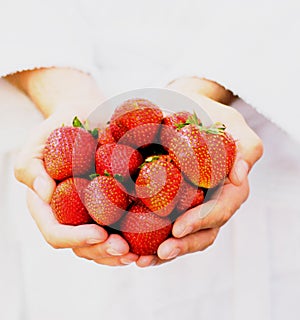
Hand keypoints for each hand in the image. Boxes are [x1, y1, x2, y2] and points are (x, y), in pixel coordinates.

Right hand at [13, 67, 138, 265]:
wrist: (84, 116)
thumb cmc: (58, 130)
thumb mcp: (37, 144)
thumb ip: (32, 168)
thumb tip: (44, 193)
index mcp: (49, 206)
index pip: (57, 232)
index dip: (76, 238)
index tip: (99, 233)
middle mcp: (70, 215)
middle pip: (82, 245)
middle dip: (103, 251)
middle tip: (125, 250)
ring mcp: (91, 213)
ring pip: (102, 243)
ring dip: (119, 253)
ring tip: (138, 254)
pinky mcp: (112, 204)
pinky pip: (121, 226)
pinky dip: (133, 238)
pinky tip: (147, 241)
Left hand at [136, 77, 262, 266]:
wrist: (184, 107)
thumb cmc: (208, 115)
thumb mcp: (231, 123)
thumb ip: (243, 147)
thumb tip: (240, 176)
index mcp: (228, 185)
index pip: (221, 209)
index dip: (201, 221)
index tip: (177, 228)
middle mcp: (212, 199)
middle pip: (204, 231)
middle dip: (182, 245)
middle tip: (159, 253)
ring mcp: (193, 203)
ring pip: (185, 236)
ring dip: (166, 251)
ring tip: (141, 261)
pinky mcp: (173, 202)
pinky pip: (165, 226)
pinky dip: (151, 241)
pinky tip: (134, 249)